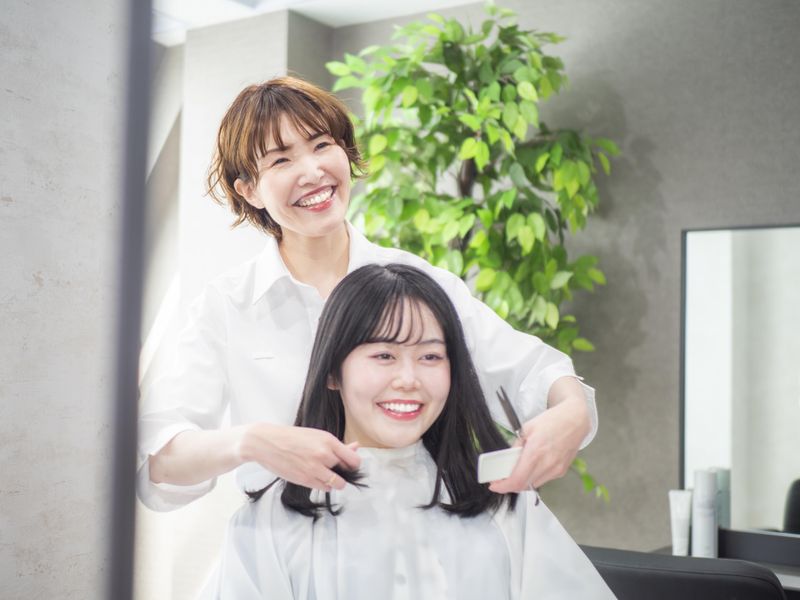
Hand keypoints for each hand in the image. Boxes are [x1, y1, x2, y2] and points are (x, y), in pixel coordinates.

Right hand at [237, 423, 360, 490]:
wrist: (267, 443)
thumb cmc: (292, 437)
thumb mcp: (316, 436)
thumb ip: (337, 445)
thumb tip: (356, 447)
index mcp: (328, 440)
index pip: (354, 460)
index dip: (353, 464)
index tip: (348, 464)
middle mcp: (324, 454)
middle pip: (347, 471)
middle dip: (342, 471)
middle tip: (333, 467)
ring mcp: (314, 468)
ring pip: (338, 484)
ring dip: (335, 481)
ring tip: (326, 474)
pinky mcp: (305, 479)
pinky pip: (324, 488)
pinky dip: (324, 485)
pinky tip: (316, 477)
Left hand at [488, 395, 587, 493]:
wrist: (575, 420)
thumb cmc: (552, 421)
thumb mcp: (527, 428)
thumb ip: (516, 446)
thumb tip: (507, 459)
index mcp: (535, 452)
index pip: (517, 480)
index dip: (503, 487)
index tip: (494, 485)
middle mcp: (547, 464)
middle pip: (524, 486)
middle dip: (510, 485)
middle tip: (502, 479)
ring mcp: (556, 470)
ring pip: (533, 485)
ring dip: (522, 482)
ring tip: (516, 471)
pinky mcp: (562, 471)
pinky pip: (543, 479)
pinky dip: (534, 477)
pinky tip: (532, 466)